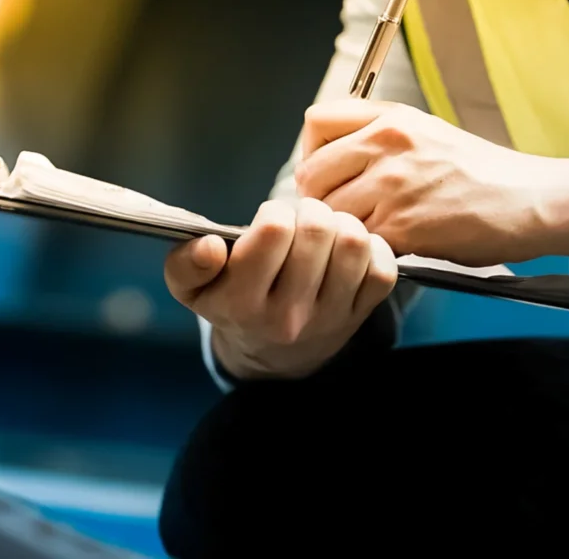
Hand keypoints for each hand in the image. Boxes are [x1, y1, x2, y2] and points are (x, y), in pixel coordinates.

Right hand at [164, 198, 398, 380]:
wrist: (272, 356)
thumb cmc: (231, 302)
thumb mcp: (193, 289)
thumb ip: (186, 265)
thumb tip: (210, 246)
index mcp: (242, 304)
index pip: (274, 232)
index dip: (275, 211)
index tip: (270, 220)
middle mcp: (288, 316)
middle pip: (318, 231)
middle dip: (310, 211)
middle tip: (301, 220)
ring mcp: (329, 318)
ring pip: (354, 244)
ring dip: (343, 225)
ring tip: (326, 232)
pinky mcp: (361, 316)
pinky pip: (383, 270)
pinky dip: (373, 248)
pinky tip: (349, 251)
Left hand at [295, 98, 554, 266]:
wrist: (530, 200)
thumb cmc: (482, 174)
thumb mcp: (429, 132)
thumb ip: (380, 136)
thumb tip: (332, 156)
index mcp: (391, 118)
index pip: (316, 121)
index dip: (312, 151)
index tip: (328, 172)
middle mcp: (387, 144)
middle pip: (311, 173)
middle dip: (319, 200)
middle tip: (342, 215)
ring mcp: (394, 185)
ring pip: (330, 213)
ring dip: (343, 230)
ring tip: (371, 233)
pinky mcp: (404, 226)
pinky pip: (359, 241)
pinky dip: (367, 250)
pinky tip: (392, 247)